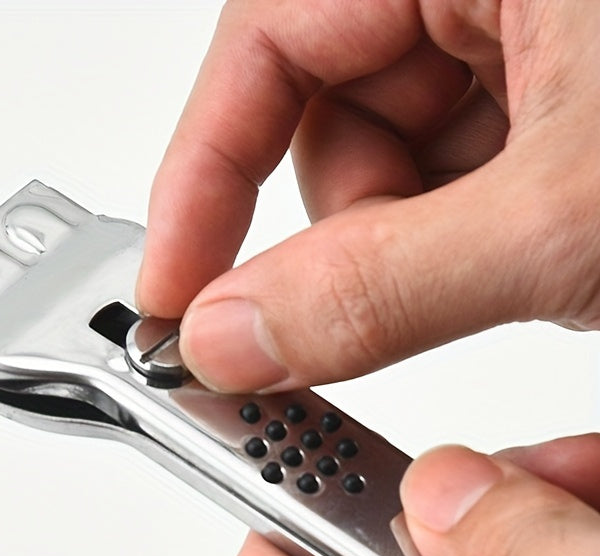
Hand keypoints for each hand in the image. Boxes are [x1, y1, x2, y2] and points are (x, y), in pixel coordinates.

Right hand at [137, 1, 599, 392]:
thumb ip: (383, 287)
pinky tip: (523, 260)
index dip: (202, 176)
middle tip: (378, 308)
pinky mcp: (553, 105)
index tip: (174, 289)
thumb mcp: (559, 221)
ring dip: (410, 250)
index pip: (264, 41)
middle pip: (327, 118)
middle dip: (345, 233)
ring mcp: (525, 41)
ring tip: (503, 273)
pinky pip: (453, 182)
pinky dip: (462, 243)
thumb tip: (231, 337)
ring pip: (389, 165)